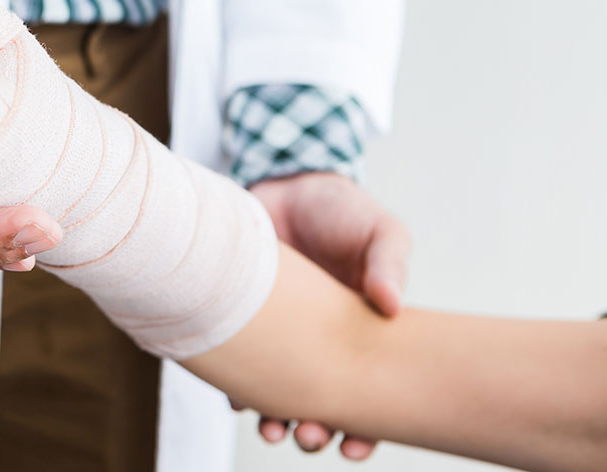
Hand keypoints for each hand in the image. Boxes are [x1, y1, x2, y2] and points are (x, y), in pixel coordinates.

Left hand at [240, 171, 411, 459]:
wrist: (287, 184)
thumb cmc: (343, 212)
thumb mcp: (380, 232)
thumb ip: (388, 264)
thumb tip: (393, 305)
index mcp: (362, 334)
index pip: (369, 394)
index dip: (365, 428)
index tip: (355, 447)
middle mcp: (321, 343)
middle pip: (320, 403)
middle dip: (316, 430)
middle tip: (311, 437)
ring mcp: (281, 335)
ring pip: (277, 393)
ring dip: (275, 419)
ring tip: (272, 430)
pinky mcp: (244, 320)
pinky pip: (237, 362)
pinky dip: (236, 386)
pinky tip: (237, 399)